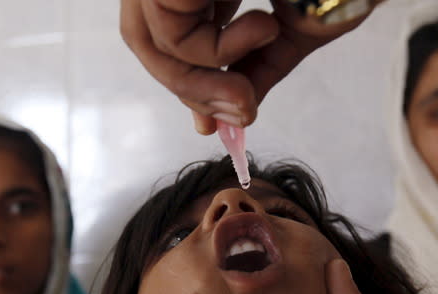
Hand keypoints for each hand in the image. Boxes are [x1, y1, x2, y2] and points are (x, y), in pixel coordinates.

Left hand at [120, 1, 380, 133]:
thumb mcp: (290, 29)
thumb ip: (256, 68)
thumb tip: (234, 113)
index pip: (170, 32)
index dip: (189, 79)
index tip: (217, 121)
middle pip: (146, 38)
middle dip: (191, 89)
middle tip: (240, 116)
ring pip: (148, 39)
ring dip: (200, 86)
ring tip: (248, 99)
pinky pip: (169, 31)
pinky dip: (214, 53)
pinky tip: (265, 28)